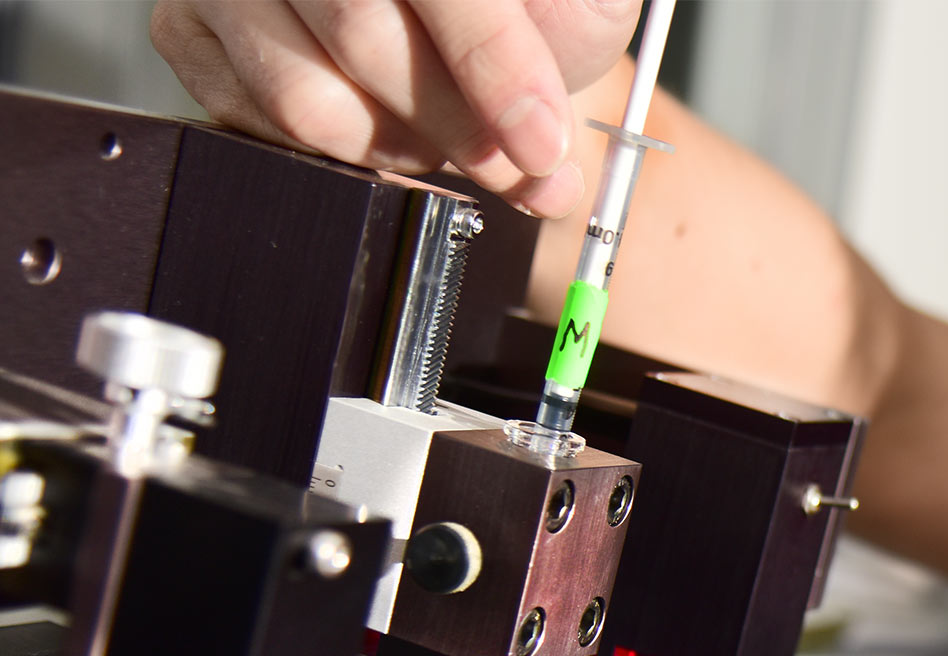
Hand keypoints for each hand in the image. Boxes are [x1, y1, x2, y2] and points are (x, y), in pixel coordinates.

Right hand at [151, 0, 639, 216]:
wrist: (477, 20)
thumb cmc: (529, 3)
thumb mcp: (575, 1)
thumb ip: (567, 21)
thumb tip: (545, 118)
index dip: (494, 66)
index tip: (542, 142)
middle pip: (361, 34)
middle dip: (454, 126)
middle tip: (508, 163)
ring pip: (306, 96)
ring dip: (395, 145)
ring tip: (441, 135)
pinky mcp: (188, 26)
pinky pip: (258, 122)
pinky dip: (341, 150)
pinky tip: (382, 125)